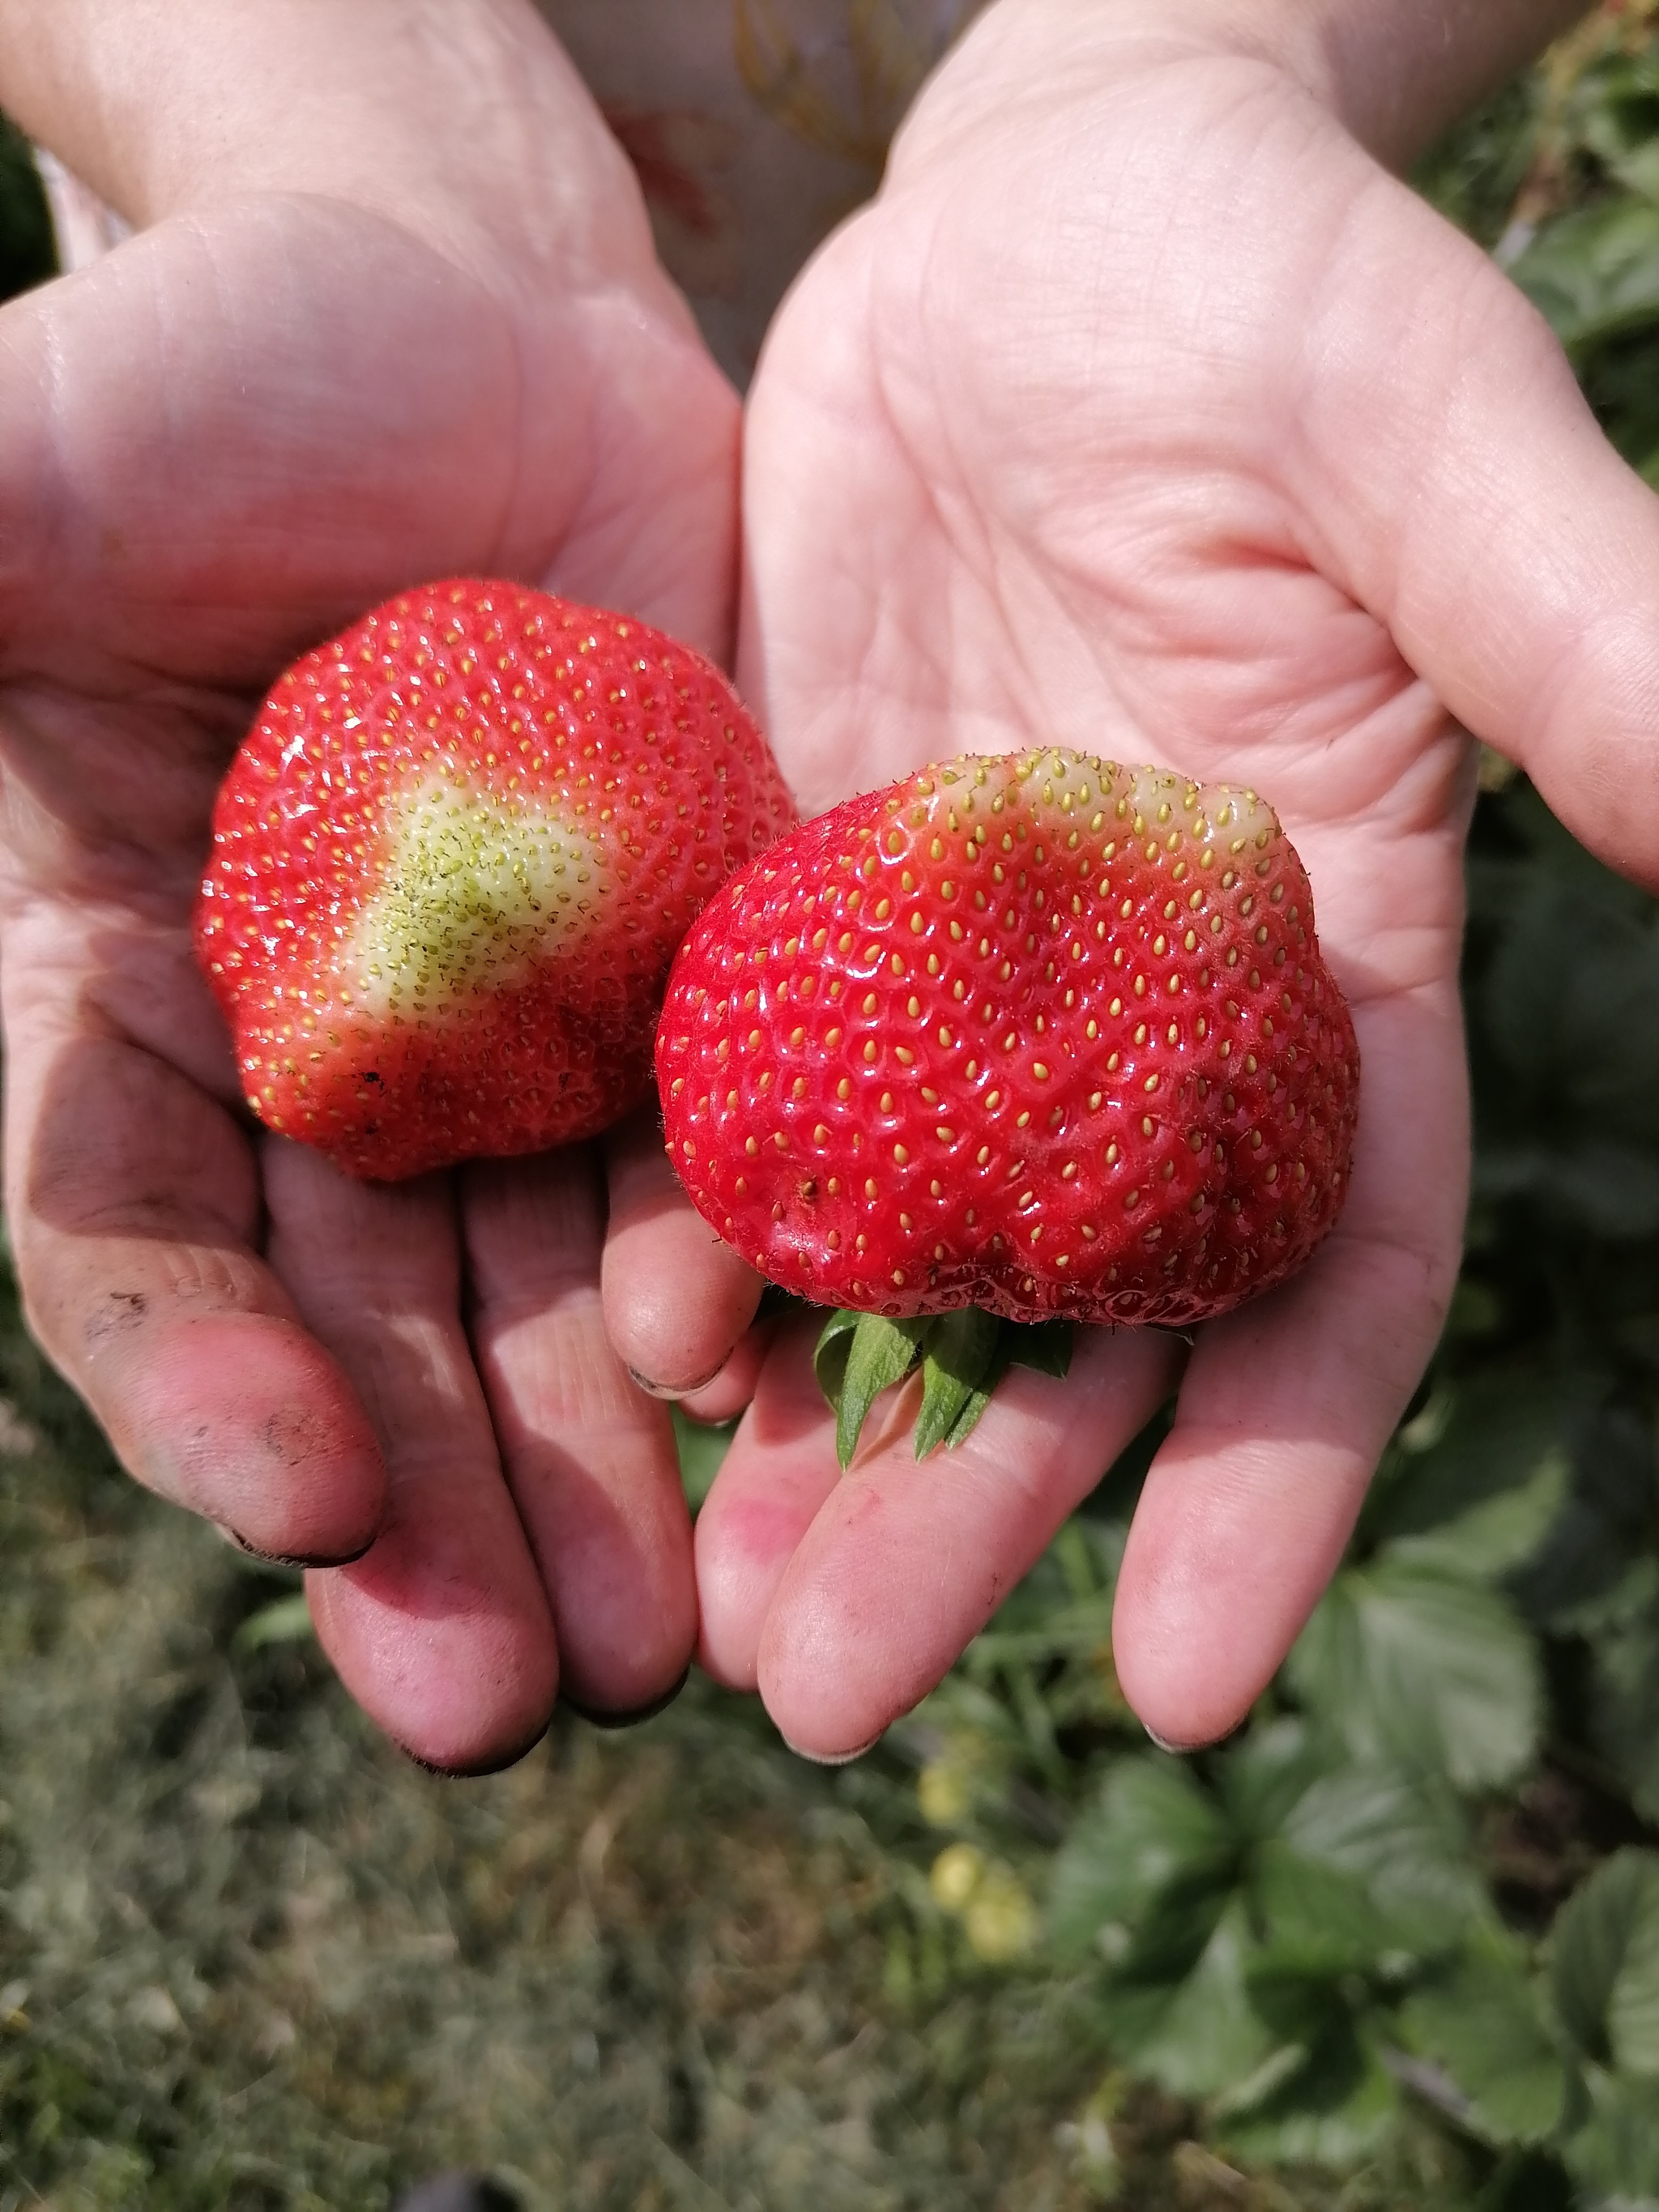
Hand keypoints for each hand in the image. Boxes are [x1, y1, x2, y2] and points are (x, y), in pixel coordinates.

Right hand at [0, 0, 756, 1767]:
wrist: (488, 348)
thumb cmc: (248, 376)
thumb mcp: (66, 458)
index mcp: (119, 999)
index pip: (130, 1230)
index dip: (193, 1372)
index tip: (292, 1496)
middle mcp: (310, 1081)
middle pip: (350, 1334)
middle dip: (422, 1516)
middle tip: (497, 1704)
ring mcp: (502, 1064)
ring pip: (536, 1311)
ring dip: (589, 1481)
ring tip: (657, 1658)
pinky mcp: (669, 1010)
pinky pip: (704, 1180)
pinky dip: (741, 1304)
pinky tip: (788, 1425)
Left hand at [683, 0, 1658, 1755]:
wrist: (1047, 217)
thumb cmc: (1274, 298)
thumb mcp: (1430, 442)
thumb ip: (1577, 628)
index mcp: (1323, 964)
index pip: (1330, 1271)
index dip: (1271, 1481)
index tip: (1174, 1688)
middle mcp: (1135, 1016)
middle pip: (1071, 1322)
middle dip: (971, 1518)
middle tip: (831, 1707)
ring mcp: (951, 968)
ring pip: (888, 1254)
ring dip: (805, 1442)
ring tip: (708, 1623)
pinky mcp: (791, 889)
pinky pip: (735, 1095)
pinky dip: (688, 1227)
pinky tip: (614, 1348)